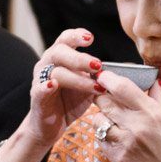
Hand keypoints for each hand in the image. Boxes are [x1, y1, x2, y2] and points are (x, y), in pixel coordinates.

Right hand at [22, 28, 102, 151]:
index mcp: (60, 57)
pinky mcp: (36, 97)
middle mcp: (48, 64)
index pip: (66, 39)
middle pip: (60, 52)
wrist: (51, 125)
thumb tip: (124, 70)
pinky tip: (54, 85)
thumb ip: (99, 76)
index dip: (76, 36)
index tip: (91, 38)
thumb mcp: (88, 86)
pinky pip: (39, 88)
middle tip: (98, 65)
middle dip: (80, 58)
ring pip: (55, 72)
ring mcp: (40, 80)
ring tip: (95, 88)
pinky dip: (46, 86)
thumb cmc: (70, 102)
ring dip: (77, 78)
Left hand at [91, 73, 160, 161]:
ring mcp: (126, 143)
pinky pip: (100, 139)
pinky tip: (116, 135)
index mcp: (154, 113)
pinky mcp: (118, 158)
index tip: (104, 75)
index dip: (108, 78)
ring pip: (98, 121)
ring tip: (114, 120)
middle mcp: (137, 126)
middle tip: (107, 97)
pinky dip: (104, 134)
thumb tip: (152, 81)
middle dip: (102, 96)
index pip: (122, 87)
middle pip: (104, 101)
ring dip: (102, 117)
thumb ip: (160, 99)